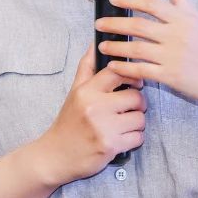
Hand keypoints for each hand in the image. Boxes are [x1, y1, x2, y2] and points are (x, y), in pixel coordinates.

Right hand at [36, 44, 145, 186]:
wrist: (56, 154)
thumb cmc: (69, 121)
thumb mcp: (75, 90)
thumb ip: (87, 66)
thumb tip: (94, 43)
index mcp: (87, 90)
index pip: (118, 71)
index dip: (131, 76)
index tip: (132, 83)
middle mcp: (95, 106)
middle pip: (136, 96)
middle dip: (136, 104)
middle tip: (127, 109)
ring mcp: (103, 126)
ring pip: (140, 118)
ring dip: (136, 123)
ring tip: (122, 125)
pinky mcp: (111, 145)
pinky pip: (138, 137)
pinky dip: (133, 139)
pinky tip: (120, 139)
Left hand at [95, 0, 197, 118]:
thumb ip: (183, 0)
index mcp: (182, 19)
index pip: (151, 3)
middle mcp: (176, 35)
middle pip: (138, 24)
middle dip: (114, 23)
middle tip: (98, 23)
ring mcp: (172, 56)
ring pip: (136, 48)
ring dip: (115, 46)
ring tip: (101, 44)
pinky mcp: (171, 76)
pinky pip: (141, 69)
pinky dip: (124, 67)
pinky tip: (113, 65)